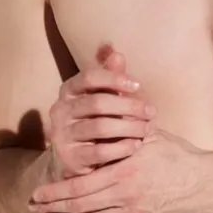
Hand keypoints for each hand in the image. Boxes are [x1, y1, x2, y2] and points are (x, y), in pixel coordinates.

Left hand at [28, 128, 211, 212]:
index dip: (54, 193)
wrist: (207, 185)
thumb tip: (101, 97)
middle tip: (34, 208)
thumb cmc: (177, 155)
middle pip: (80, 209)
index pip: (80, 187)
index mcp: (125, 172)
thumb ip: (122, 122)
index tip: (36, 193)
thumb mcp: (149, 134)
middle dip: (53, 209)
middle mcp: (127, 197)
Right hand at [43, 50, 156, 180]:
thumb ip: (110, 78)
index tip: (138, 85)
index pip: (89, 77)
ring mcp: (63, 135)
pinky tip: (136, 145)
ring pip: (100, 127)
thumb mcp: (101, 98)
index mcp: (68, 91)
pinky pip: (100, 151)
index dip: (115, 79)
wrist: (72, 160)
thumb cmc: (93, 123)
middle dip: (129, 106)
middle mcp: (61, 111)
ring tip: (148, 129)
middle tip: (151, 111)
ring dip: (129, 127)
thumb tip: (117, 53)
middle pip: (97, 103)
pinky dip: (122, 148)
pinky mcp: (71, 158)